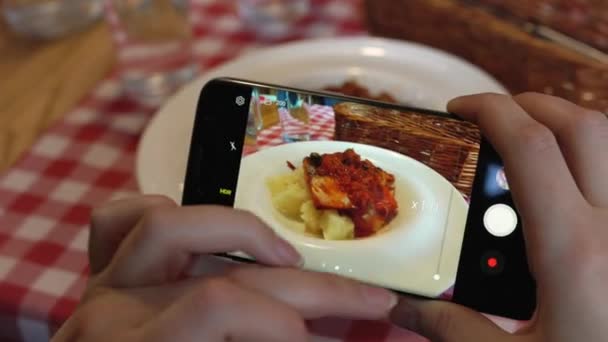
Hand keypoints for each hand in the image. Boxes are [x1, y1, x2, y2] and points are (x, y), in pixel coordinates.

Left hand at [52, 196, 397, 341]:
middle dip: (311, 288)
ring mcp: (104, 285)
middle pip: (226, 274)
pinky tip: (200, 231)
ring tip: (289, 257)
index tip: (330, 341)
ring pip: (168, 222)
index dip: (283, 323)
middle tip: (369, 299)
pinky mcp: (99, 275)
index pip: (221, 306)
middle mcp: (117, 310)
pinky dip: (158, 209)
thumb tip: (318, 339)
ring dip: (243, 231)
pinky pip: (116, 220)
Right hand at [390, 93, 607, 340]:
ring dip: (569, 130)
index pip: (530, 148)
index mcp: (573, 252)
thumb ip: (452, 330)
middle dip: (531, 105)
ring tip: (530, 151)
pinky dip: (596, 165)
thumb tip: (402, 309)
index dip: (491, 110)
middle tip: (493, 119)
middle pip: (582, 125)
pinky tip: (572, 196)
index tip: (459, 109)